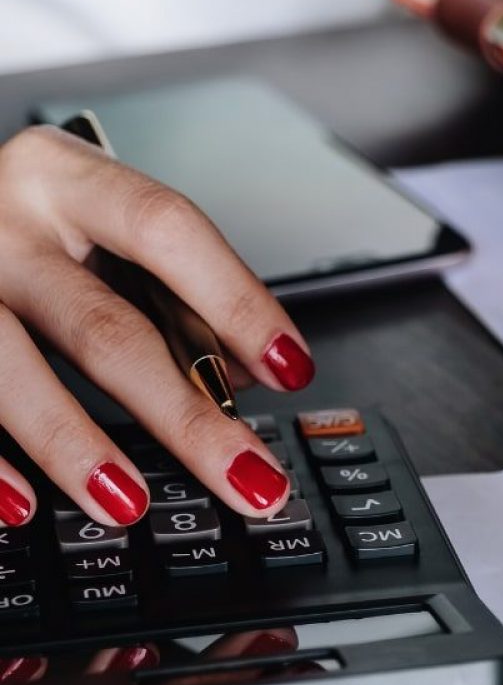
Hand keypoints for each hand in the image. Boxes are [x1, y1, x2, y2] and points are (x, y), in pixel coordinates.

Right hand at [0, 126, 313, 527]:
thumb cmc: (33, 224)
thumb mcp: (99, 231)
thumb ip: (168, 293)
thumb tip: (239, 375)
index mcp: (68, 179)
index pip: (169, 231)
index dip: (235, 300)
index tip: (290, 368)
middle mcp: (2, 219)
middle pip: (104, 327)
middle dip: (184, 415)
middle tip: (247, 475)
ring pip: (10, 368)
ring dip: (75, 446)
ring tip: (129, 503)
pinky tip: (25, 505)